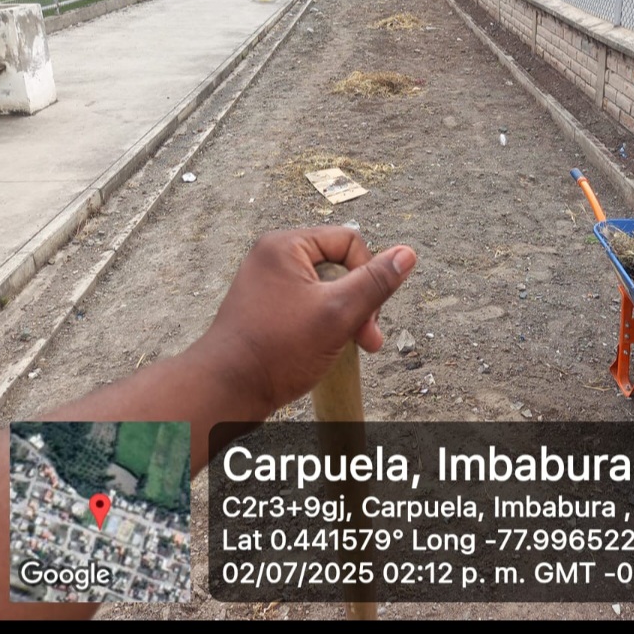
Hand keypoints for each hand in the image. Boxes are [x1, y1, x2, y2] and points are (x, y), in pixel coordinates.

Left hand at [193, 226, 415, 416]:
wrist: (226, 391)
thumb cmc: (275, 351)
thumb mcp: (337, 313)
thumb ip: (375, 283)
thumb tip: (407, 254)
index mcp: (285, 246)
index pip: (349, 242)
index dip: (368, 275)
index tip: (369, 313)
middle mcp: (273, 258)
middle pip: (339, 266)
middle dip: (360, 302)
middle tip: (367, 337)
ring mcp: (268, 284)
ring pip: (327, 290)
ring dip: (347, 316)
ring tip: (354, 346)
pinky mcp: (267, 309)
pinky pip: (310, 305)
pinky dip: (327, 324)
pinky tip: (331, 348)